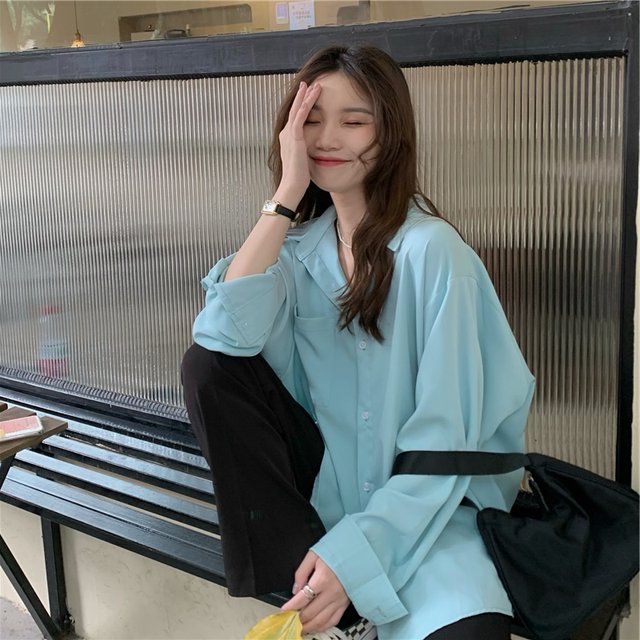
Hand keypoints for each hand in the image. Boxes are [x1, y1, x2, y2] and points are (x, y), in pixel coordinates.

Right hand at [275, 81, 321, 205]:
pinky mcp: (294, 138)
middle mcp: (286, 133)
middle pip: (295, 109)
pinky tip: (310, 97)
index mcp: (288, 138)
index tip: (308, 94)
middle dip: (302, 95)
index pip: (295, 117)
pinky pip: (300, 118)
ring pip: (298, 110)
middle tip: (308, 82)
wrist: (292, 185)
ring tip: (313, 84)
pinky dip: (305, 106)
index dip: (301, 104)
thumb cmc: (298, 176)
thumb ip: (305, 150)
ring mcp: (289, 135)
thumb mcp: (303, 159)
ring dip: (306, 96)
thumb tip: (312, 148)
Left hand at [281, 550, 350, 633]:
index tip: (283, 610)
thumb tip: (295, 589)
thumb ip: (302, 571)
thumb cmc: (336, 551)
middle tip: (289, 620)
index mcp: (322, 579)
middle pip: (310, 613)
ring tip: (299, 627)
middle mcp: (332, 593)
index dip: (290, 606)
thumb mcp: (315, 554)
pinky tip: (315, 626)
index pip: (302, 598)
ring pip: (321, 621)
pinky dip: (323, 627)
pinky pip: (334, 620)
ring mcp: (340, 600)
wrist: (357, 552)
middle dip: (297, 619)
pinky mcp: (346, 604)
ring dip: (308, 627)